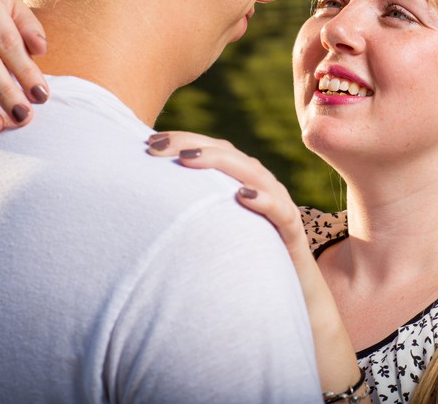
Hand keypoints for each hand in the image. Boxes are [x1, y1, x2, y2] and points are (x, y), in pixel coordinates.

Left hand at [145, 130, 361, 393]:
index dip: (183, 140)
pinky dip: (264, 201)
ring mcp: (279, 207)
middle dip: (191, 144)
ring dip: (220, 163)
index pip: (213, 150)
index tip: (148, 142)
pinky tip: (241, 196)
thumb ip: (193, 213)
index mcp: (242, 183)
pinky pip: (281, 211)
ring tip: (187, 159)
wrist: (290, 297)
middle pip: (229, 154)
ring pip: (253, 174)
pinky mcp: (292, 232)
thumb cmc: (244, 263)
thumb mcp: (214, 232)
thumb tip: (145, 203)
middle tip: (156, 146)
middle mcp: (262, 188)